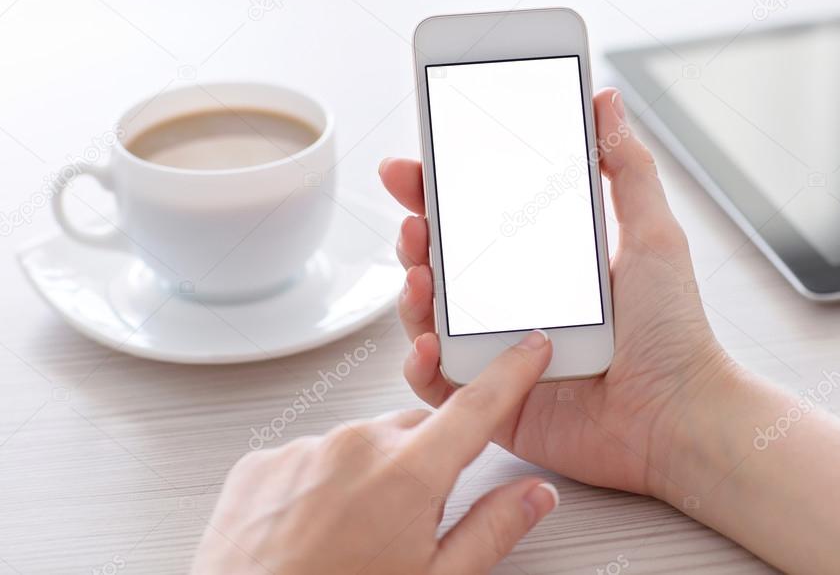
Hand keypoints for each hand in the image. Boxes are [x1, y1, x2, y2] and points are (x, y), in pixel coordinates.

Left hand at [192, 332, 559, 574]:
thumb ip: (491, 529)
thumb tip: (533, 495)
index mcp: (408, 474)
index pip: (477, 406)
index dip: (511, 373)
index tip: (528, 349)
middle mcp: (354, 446)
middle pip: (415, 430)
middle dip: (425, 461)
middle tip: (412, 520)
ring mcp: (303, 450)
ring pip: (360, 445)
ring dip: (369, 475)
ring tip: (354, 535)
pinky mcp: (262, 462)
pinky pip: (310, 457)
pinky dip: (320, 483)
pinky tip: (315, 529)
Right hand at [378, 88, 734, 499]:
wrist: (680, 416)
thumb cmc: (673, 331)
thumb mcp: (652, 233)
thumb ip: (626, 166)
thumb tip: (606, 99)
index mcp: (545, 263)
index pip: (479, 216)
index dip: (443, 188)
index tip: (420, 160)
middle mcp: (514, 303)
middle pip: (444, 261)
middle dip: (416, 230)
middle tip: (411, 211)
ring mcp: (499, 352)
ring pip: (430, 316)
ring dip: (411, 289)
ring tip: (418, 269)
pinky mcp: (494, 401)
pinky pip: (439, 383)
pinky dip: (421, 362)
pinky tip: (428, 340)